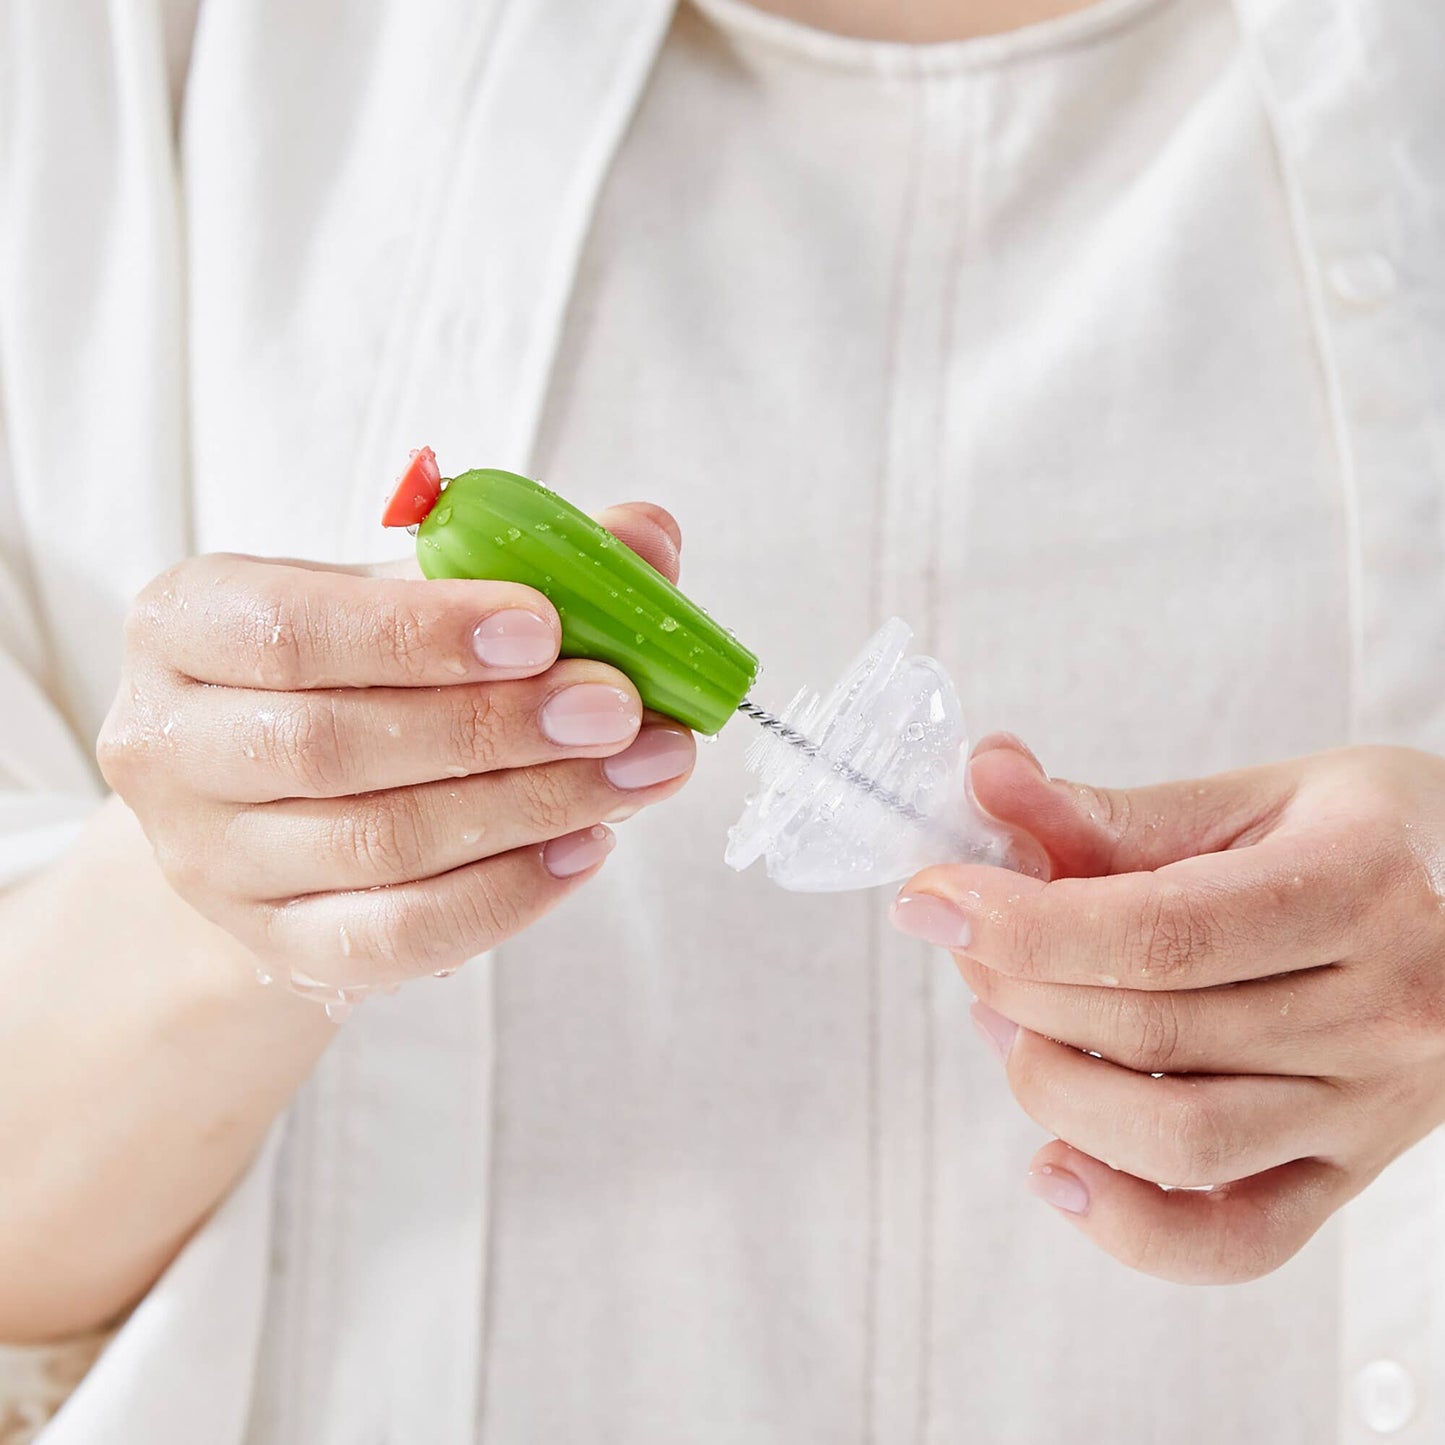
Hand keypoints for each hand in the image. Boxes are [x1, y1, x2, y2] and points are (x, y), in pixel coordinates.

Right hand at [97, 504, 693, 1005]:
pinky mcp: (277, 944)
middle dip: (496, 727)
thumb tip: (647, 536)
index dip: (422, 634)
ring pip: (376, 846)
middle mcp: (173, 747)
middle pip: (335, 747)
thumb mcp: (411, 595)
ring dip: (529, 807)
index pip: (290, 631)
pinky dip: (506, 894)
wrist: (279, 804)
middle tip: (618, 709)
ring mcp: (214, 861)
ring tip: (637, 771)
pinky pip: (395, 937)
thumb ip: (525, 559)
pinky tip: (586, 845)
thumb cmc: (354, 673)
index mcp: (189, 625)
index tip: (544, 627)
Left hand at [890, 734, 1444, 1283]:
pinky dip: (1129, 1224)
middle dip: (1017, 983)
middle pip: (1151, 1028)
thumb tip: (984, 782)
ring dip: (1051, 1084)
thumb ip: (1109, 810)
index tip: (933, 899)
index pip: (1159, 932)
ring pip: (1180, 1139)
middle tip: (963, 939)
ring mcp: (1371, 1108)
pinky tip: (1056, 1165)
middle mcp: (1383, 1011)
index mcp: (1359, 888)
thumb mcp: (1249, 798)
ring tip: (1004, 1021)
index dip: (1023, 921)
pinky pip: (1238, 1241)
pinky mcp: (1348, 1172)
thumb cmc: (1361, 838)